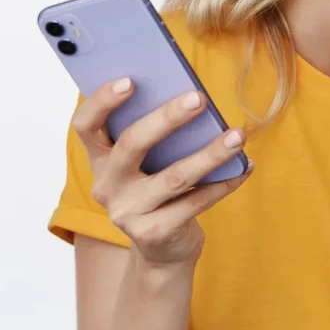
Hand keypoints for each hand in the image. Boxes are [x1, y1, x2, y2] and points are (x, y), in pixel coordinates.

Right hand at [71, 78, 252, 266]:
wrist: (161, 248)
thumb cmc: (157, 188)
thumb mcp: (146, 163)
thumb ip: (154, 134)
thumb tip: (190, 97)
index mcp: (99, 159)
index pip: (85, 125)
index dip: (101, 101)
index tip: (129, 80)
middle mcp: (107, 185)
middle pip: (132, 144)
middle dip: (167, 118)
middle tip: (199, 98)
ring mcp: (128, 212)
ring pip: (175, 177)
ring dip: (210, 153)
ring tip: (237, 135)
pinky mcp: (154, 233)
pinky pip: (196, 202)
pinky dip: (224, 182)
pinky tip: (244, 166)